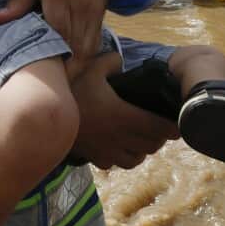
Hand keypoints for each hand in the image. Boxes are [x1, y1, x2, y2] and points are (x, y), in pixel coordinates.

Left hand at [0, 0, 113, 77]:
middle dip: (63, 67)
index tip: (37, 70)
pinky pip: (95, 44)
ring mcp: (92, 14)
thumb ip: (19, 0)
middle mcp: (78, 6)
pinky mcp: (100, 19)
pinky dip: (85, 59)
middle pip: (73, 44)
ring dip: (76, 68)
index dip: (49, 51)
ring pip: (87, 48)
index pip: (56, 28)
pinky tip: (74, 69)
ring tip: (61, 82)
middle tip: (48, 85)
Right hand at [69, 52, 178, 168]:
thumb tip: (119, 61)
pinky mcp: (93, 157)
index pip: (158, 127)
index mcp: (124, 116)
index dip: (172, 128)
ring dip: (142, 151)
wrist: (45, 116)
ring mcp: (106, 150)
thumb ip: (111, 61)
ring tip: (141, 141)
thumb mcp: (91, 67)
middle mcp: (119, 137)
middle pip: (150, 146)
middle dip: (159, 139)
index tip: (179, 126)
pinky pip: (114, 164)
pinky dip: (120, 158)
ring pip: (135, 160)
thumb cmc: (70, 90)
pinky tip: (117, 148)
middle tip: (161, 129)